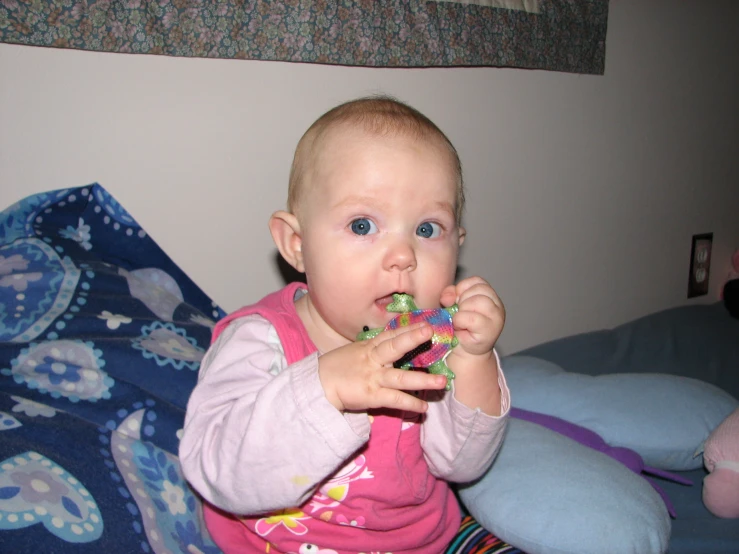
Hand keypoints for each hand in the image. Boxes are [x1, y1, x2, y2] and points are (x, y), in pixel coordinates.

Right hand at [318, 322, 448, 412]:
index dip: (407, 328)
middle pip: (394, 347)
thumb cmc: (335, 368)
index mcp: (368, 348)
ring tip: (442, 381)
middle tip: (430, 331)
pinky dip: (410, 403)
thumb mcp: (354, 352)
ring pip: (400, 378)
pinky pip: (394, 400)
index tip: (425, 323)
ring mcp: (373, 378)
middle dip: (412, 338)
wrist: (318, 386)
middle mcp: (372, 360)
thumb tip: (390, 344)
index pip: (390, 335)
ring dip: (423, 380)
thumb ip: (372, 349)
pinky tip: (424, 406)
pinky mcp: (371, 396)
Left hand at [440, 276, 504, 360]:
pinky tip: (460, 327)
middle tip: (459, 314)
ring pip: (477, 301)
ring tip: (460, 321)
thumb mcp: (453, 305)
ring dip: (462, 311)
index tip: (456, 301)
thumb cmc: (459, 326)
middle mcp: (497, 305)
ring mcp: (497, 318)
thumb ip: (450, 294)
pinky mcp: (491, 330)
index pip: (477, 281)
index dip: (462, 289)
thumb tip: (447, 298)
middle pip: (478, 289)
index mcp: (490, 295)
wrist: (464, 351)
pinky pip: (472, 318)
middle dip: (462, 300)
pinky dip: (460, 321)